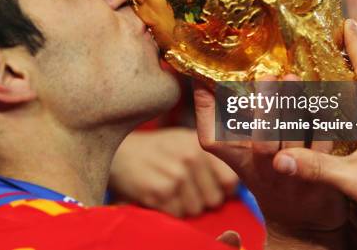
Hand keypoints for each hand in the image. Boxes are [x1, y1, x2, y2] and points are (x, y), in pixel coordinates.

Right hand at [109, 128, 237, 216]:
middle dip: (201, 199)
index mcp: (202, 144)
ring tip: (168, 188)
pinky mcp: (159, 191)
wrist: (120, 152)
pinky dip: (167, 210)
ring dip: (183, 205)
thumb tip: (236, 184)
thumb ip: (213, 157)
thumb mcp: (186, 141)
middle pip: (214, 200)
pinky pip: (176, 214)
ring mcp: (176, 174)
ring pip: (195, 210)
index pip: (230, 181)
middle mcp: (191, 157)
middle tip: (183, 187)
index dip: (221, 189)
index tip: (207, 186)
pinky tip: (157, 194)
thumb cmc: (158, 150)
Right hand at [194, 79, 348, 243]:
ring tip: (293, 77)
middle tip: (268, 76)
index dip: (206, 109)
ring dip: (296, 107)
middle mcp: (263, 169)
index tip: (207, 80)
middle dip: (266, 108)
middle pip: (263, 142)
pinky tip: (321, 97)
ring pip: (295, 141)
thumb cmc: (263, 170)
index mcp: (237, 160)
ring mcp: (293, 174)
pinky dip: (324, 120)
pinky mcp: (322, 174)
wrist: (300, 218)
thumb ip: (220, 119)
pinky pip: (324, 144)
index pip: (212, 139)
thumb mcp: (236, 151)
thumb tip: (202, 81)